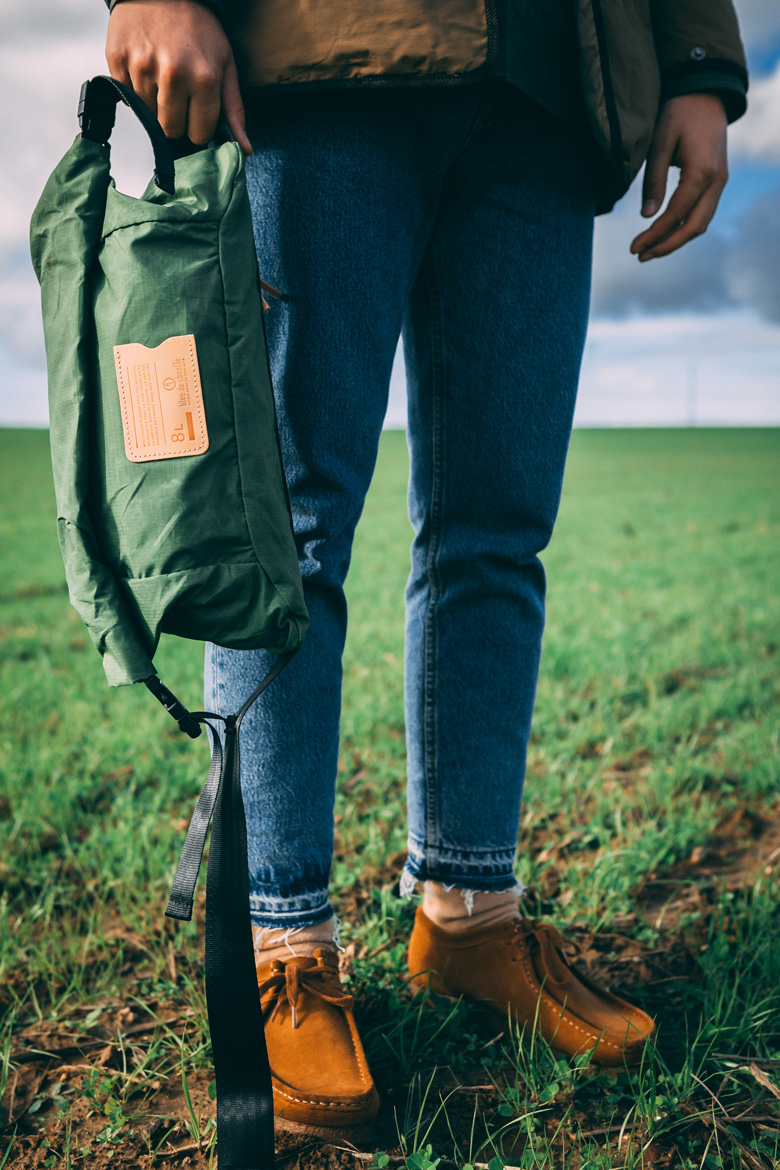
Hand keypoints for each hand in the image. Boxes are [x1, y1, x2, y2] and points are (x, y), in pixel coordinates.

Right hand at [106, 0, 251, 153]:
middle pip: (170, 130)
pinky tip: (145, 65)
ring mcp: (142, 67)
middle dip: (176, 119)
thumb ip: (234, 110)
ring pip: (147, 114)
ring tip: (162, 73)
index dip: (198, 127)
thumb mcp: (225, 64)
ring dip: (155, 101)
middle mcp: (172, 75)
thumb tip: (244, 150)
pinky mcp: (118, 60)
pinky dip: (135, 87)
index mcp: (204, 79)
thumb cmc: (198, 28)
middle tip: (178, 96)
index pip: (198, 134)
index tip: (197, 114)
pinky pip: (126, 95)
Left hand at [630, 93, 727, 260]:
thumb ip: (654, 180)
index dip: (654, 235)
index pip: (676, 214)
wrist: (705, 92)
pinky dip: (684, 228)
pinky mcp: (718, 181)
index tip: (633, 248)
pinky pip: (703, 213)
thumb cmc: (678, 112)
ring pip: (701, 223)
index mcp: (702, 171)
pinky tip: (665, 233)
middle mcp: (717, 180)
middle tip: (640, 256)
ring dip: (676, 240)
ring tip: (649, 250)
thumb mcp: (660, 143)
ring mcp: (720, 181)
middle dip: (666, 246)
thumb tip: (647, 216)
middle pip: (694, 227)